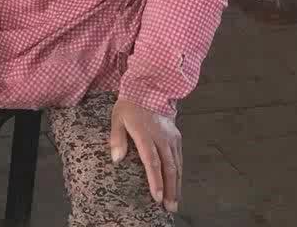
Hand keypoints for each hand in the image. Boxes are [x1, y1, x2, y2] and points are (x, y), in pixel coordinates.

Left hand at [107, 97, 181, 212]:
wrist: (150, 88)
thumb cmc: (130, 105)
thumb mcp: (117, 118)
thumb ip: (117, 138)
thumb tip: (116, 159)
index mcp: (145, 134)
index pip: (152, 161)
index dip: (155, 180)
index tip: (157, 197)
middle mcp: (161, 137)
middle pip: (168, 167)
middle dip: (170, 189)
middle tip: (169, 207)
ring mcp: (171, 137)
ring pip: (177, 165)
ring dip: (177, 185)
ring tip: (175, 202)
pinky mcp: (176, 137)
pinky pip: (179, 158)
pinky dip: (179, 174)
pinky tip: (178, 184)